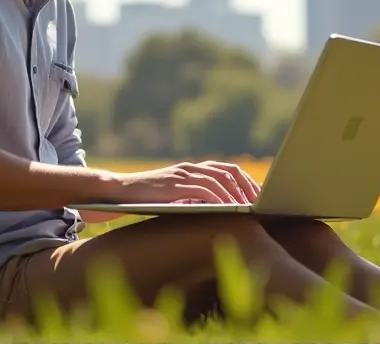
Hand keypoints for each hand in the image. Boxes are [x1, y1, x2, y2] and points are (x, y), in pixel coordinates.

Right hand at [116, 161, 261, 204]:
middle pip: (228, 171)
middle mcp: (190, 169)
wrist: (119, 191)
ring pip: (219, 179)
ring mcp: (182, 175)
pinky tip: (227, 207)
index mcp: (192, 170)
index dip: (245, 180)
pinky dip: (218, 198)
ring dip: (235, 193)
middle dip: (246, 186)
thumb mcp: (175, 197)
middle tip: (259, 201)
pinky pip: (203, 189)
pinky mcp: (175, 185)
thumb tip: (217, 211)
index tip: (258, 194)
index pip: (227, 169)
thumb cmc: (146, 199)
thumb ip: (193, 198)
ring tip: (246, 206)